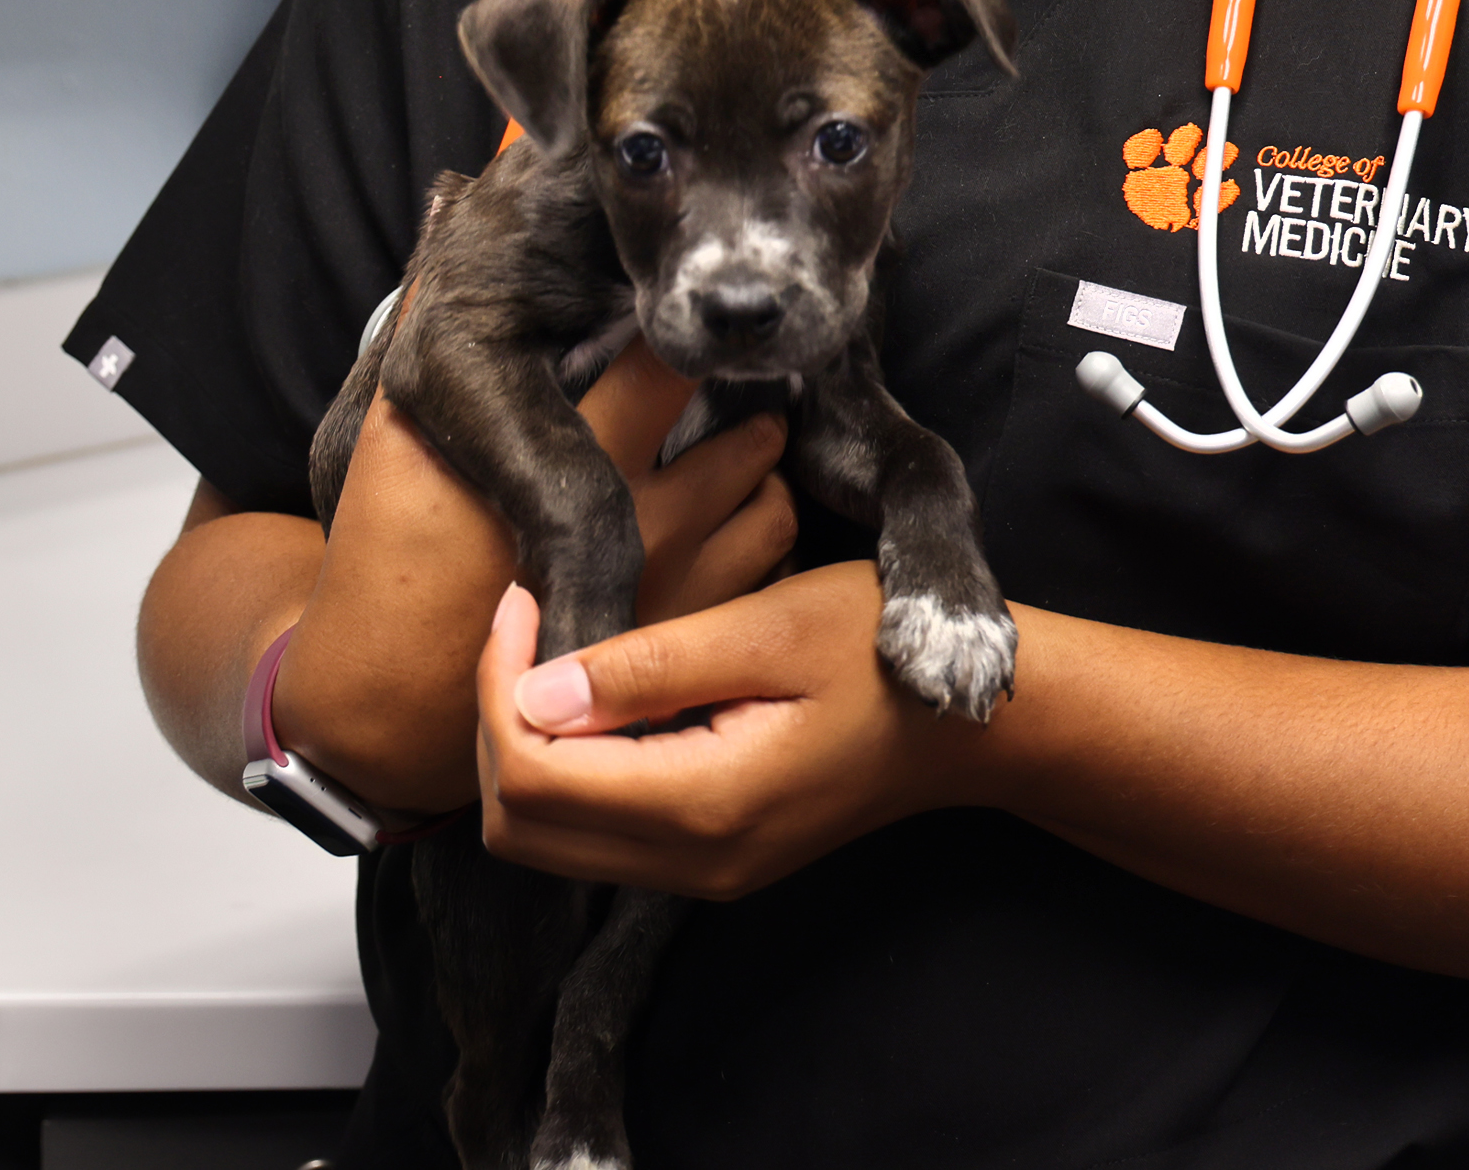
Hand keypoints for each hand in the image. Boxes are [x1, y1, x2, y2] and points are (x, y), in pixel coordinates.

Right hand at [275, 342, 796, 812]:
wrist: (397, 706)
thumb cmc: (391, 566)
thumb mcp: (388, 430)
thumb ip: (428, 312)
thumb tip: (451, 199)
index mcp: (583, 455)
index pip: (673, 362)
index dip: (678, 328)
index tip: (673, 315)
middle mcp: (651, 519)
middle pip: (750, 430)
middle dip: (741, 402)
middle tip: (726, 386)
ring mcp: (682, 585)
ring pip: (770, 499)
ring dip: (755, 473)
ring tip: (731, 453)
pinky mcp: (691, 640)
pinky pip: (763, 570)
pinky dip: (752, 539)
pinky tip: (720, 528)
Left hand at [475, 565, 1000, 897]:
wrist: (973, 726)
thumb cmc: (880, 654)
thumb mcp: (771, 629)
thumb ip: (651, 667)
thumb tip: (534, 694)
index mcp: (704, 806)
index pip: (534, 777)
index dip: (497, 687)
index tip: (522, 597)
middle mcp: (692, 862)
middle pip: (521, 827)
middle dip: (495, 720)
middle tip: (524, 621)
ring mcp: (702, 871)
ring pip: (550, 838)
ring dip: (526, 745)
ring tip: (550, 647)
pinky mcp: (711, 856)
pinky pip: (598, 833)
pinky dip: (568, 766)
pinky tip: (595, 691)